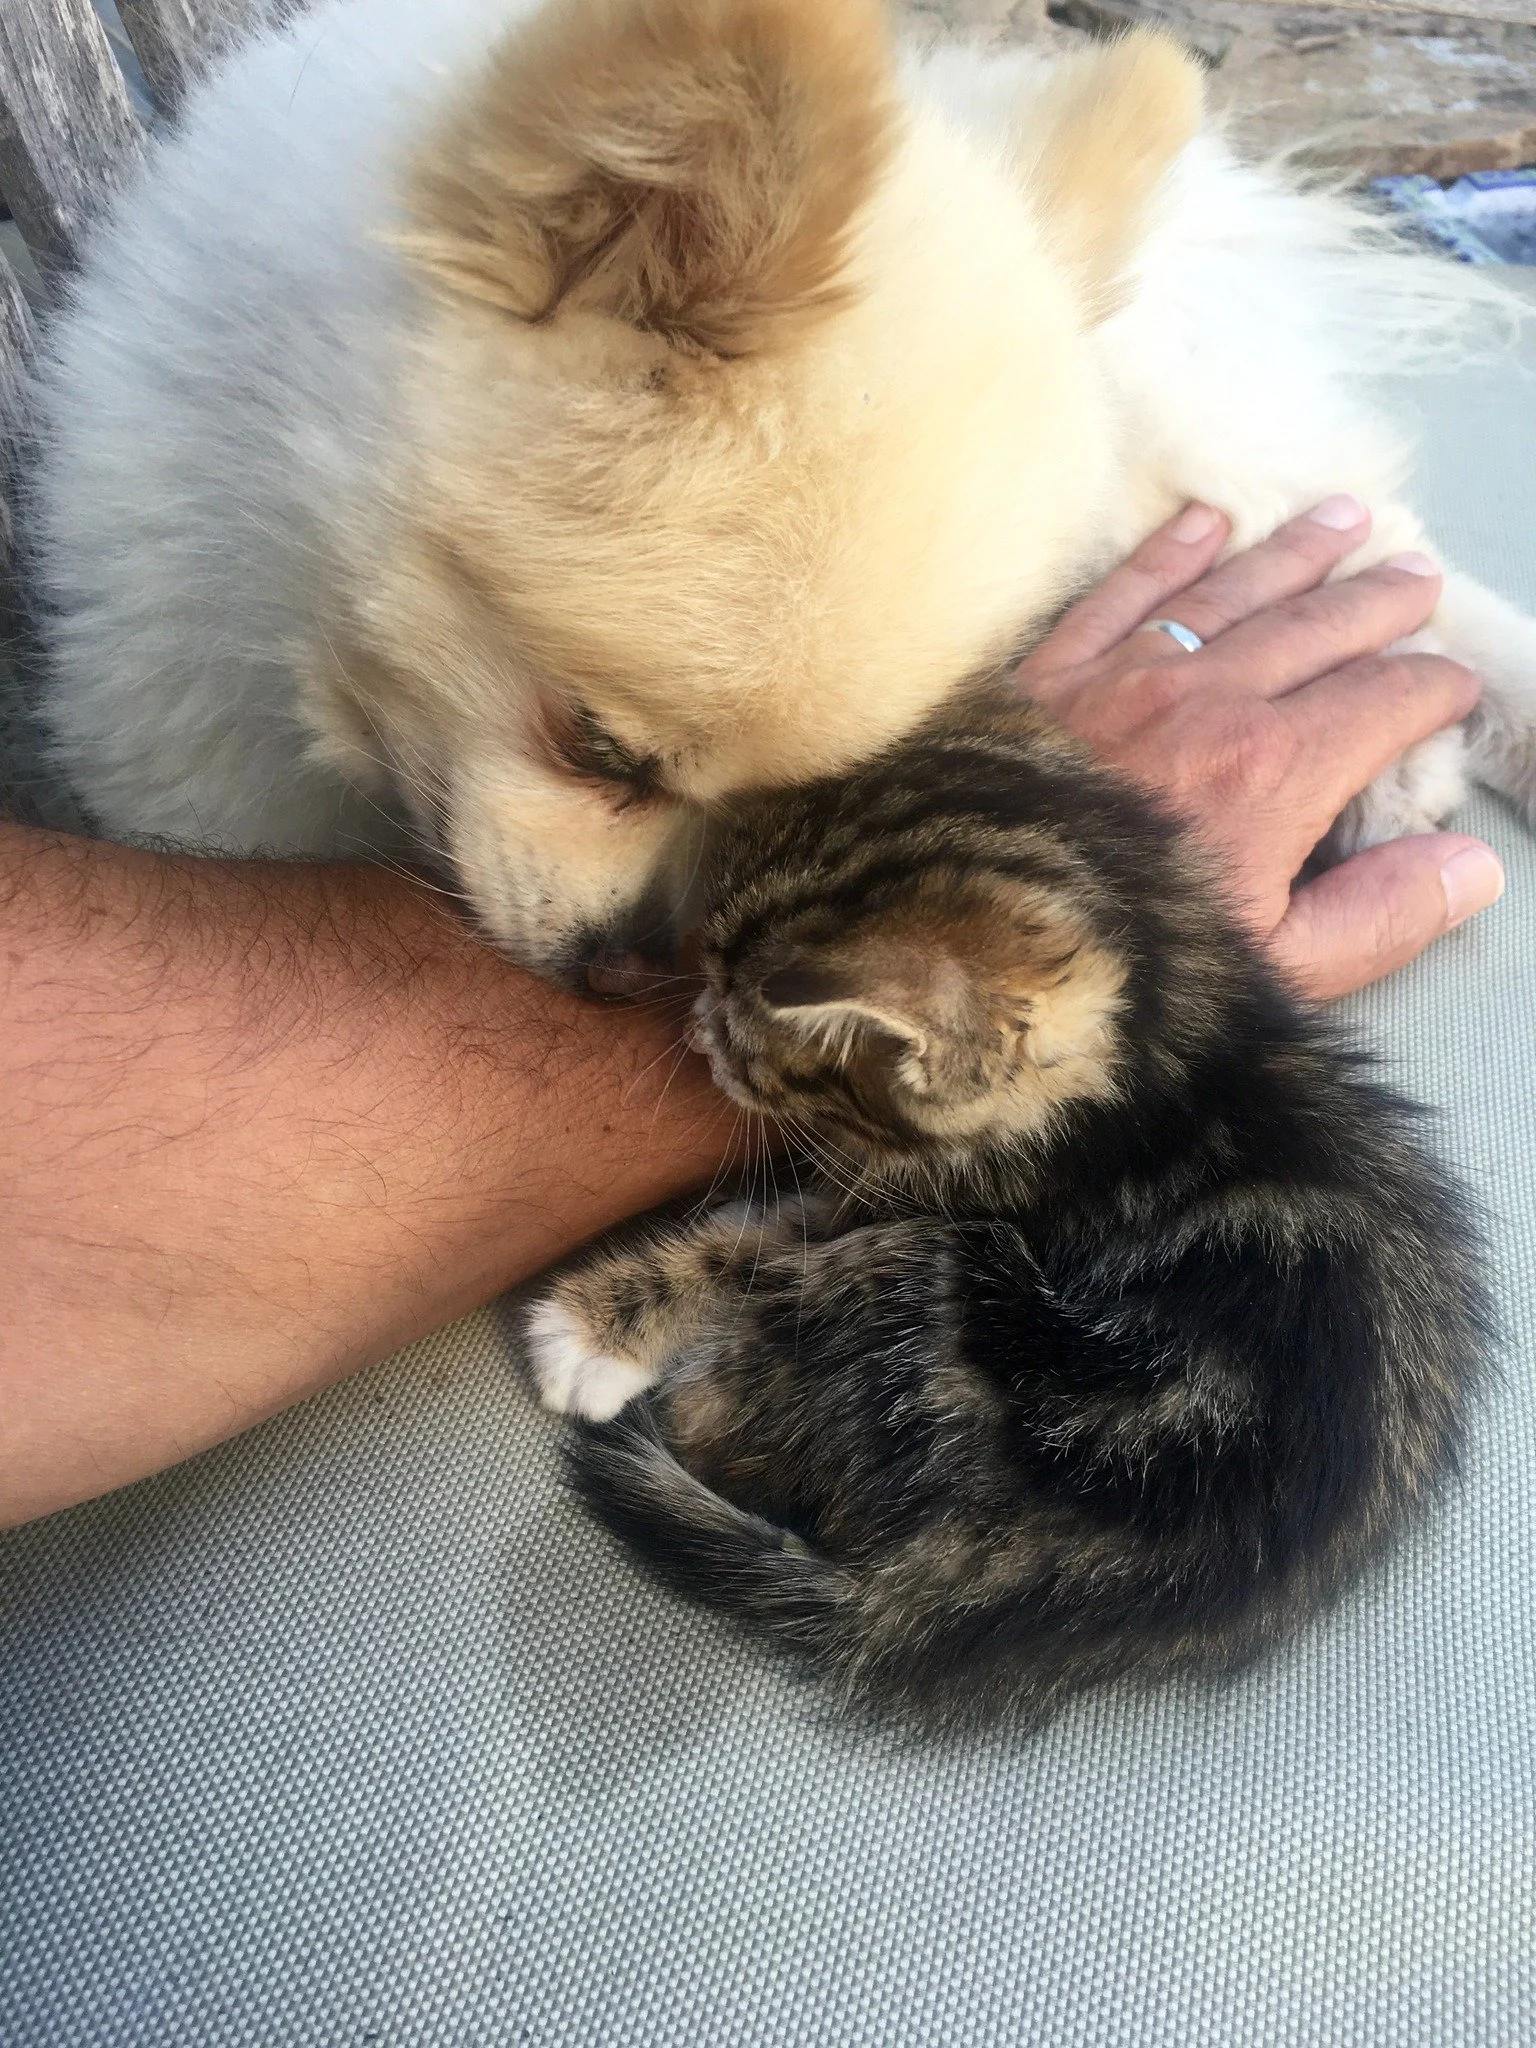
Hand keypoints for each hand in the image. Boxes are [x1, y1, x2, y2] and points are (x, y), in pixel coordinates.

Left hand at [1016, 498, 1503, 1000]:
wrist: (964, 943)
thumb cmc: (1120, 963)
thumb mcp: (1275, 969)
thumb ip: (1378, 916)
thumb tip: (1468, 867)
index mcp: (1274, 770)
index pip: (1383, 703)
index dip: (1432, 688)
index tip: (1453, 684)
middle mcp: (1206, 700)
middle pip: (1317, 628)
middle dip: (1378, 602)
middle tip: (1416, 580)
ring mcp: (1123, 676)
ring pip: (1231, 591)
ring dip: (1295, 553)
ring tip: (1343, 520)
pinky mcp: (1047, 675)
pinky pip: (1122, 591)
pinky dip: (1169, 551)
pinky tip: (1205, 521)